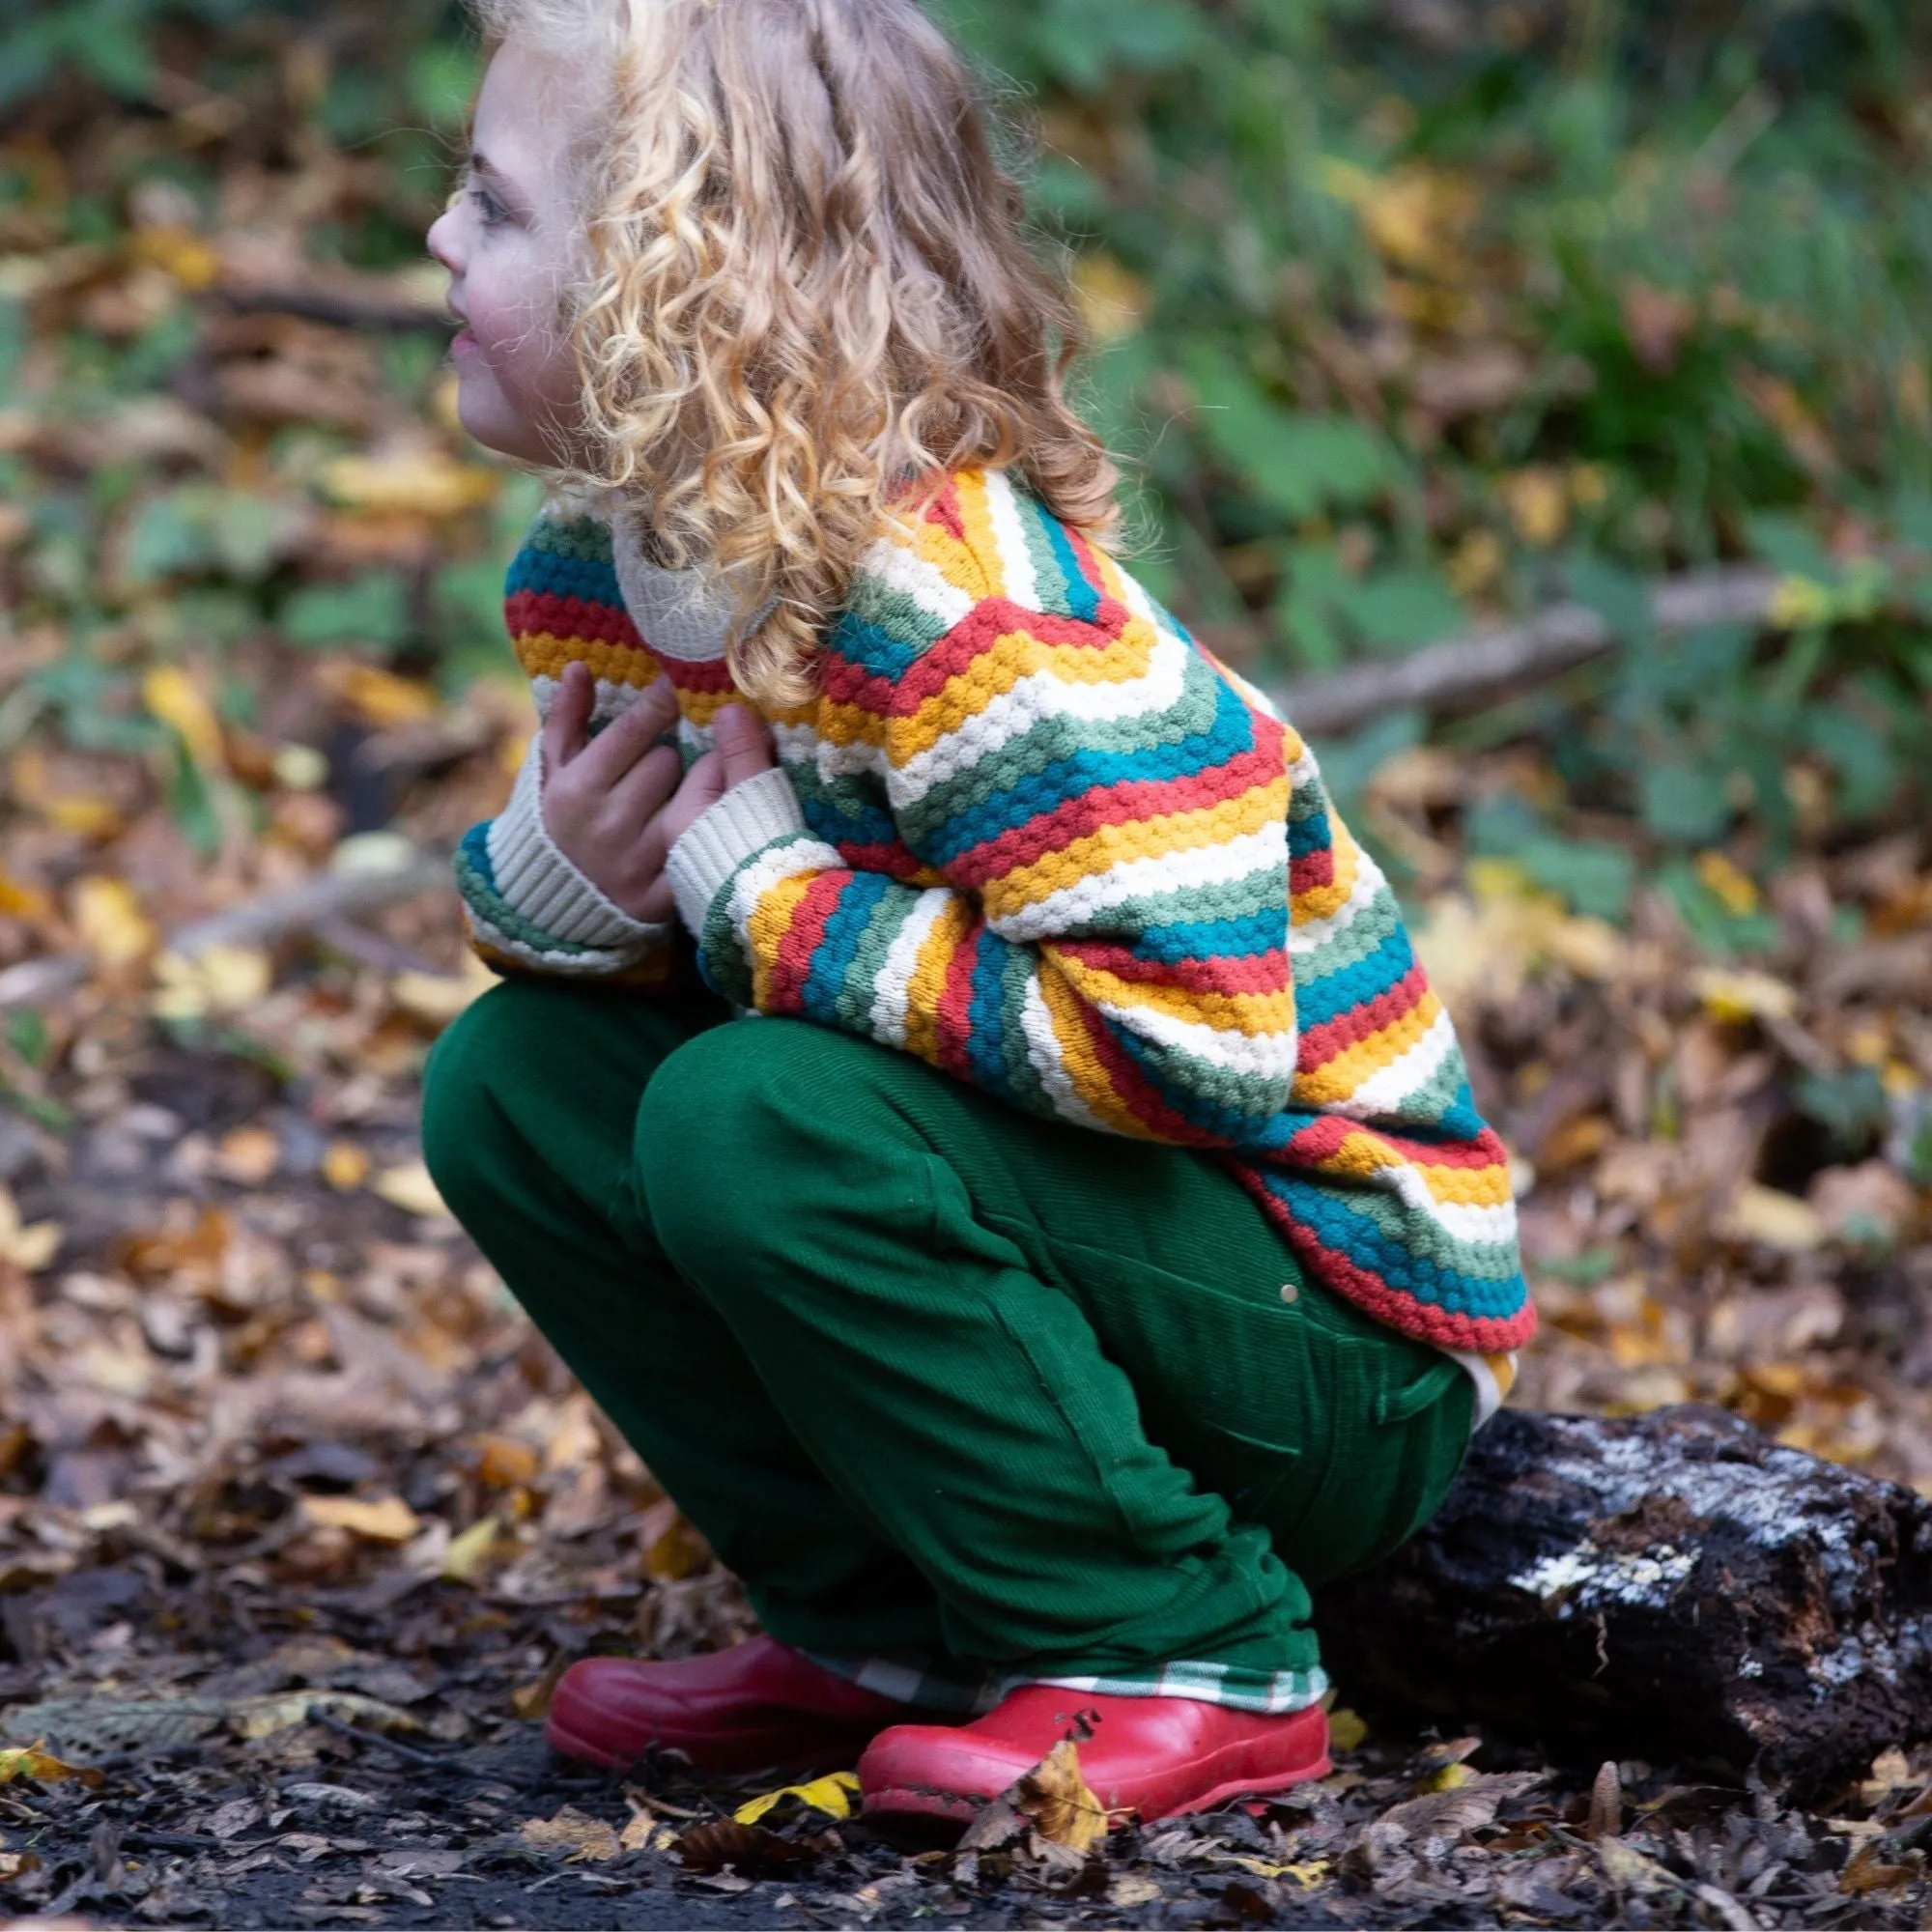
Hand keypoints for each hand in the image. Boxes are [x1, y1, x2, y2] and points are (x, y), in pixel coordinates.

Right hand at [540, 662, 773, 923]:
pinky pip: (700, 848)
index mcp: (577, 790)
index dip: (658, 705)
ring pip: (692, 801)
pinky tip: (700, 828)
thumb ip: (566, 717)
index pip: (634, 731)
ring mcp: (636, 864)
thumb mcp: (552, 768)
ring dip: (692, 792)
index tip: (672, 690)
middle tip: (664, 764)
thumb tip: (580, 667)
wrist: (550, 902)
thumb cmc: (558, 819)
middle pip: (668, 763)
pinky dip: (704, 835)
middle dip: (669, 757)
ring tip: (678, 794)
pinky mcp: (661, 897)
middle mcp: (607, 827)